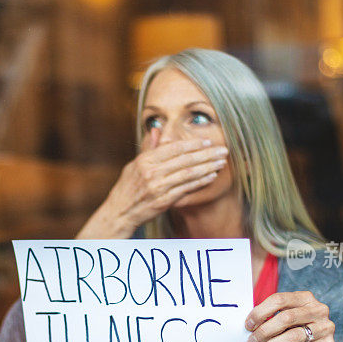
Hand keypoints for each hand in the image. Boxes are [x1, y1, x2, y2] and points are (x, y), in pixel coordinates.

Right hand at [76, 129, 227, 238]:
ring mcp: (158, 187)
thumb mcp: (134, 164)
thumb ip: (148, 147)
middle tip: (223, 150)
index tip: (208, 141)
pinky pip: (186, 189)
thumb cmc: (127, 187)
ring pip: (188, 174)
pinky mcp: (163, 201)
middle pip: (185, 160)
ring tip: (221, 162)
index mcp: (145, 160)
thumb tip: (157, 129)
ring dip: (208, 167)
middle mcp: (152, 172)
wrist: (119, 212)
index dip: (193, 144)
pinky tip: (211, 177)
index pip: (174, 148)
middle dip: (207, 154)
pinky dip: (200, 182)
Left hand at [245, 291, 336, 341]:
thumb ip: (272, 317)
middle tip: (251, 341)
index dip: (261, 312)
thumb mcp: (287, 319)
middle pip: (286, 318)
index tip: (248, 325)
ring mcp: (326, 328)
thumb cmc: (297, 330)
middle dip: (264, 331)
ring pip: (292, 336)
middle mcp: (319, 310)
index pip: (279, 299)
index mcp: (305, 297)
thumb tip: (250, 324)